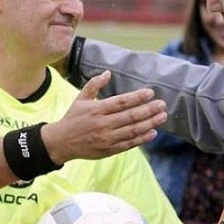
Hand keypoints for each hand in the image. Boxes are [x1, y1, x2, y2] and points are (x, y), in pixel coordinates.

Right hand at [42, 71, 166, 163]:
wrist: (61, 142)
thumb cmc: (73, 118)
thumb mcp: (80, 99)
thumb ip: (94, 85)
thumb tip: (108, 73)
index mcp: (96, 110)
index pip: (121, 102)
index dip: (137, 97)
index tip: (150, 93)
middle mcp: (103, 124)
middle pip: (130, 116)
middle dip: (148, 110)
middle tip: (162, 104)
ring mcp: (106, 138)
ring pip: (132, 131)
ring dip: (149, 123)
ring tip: (162, 117)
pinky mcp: (108, 150)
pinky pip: (128, 144)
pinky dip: (141, 139)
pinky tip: (152, 132)